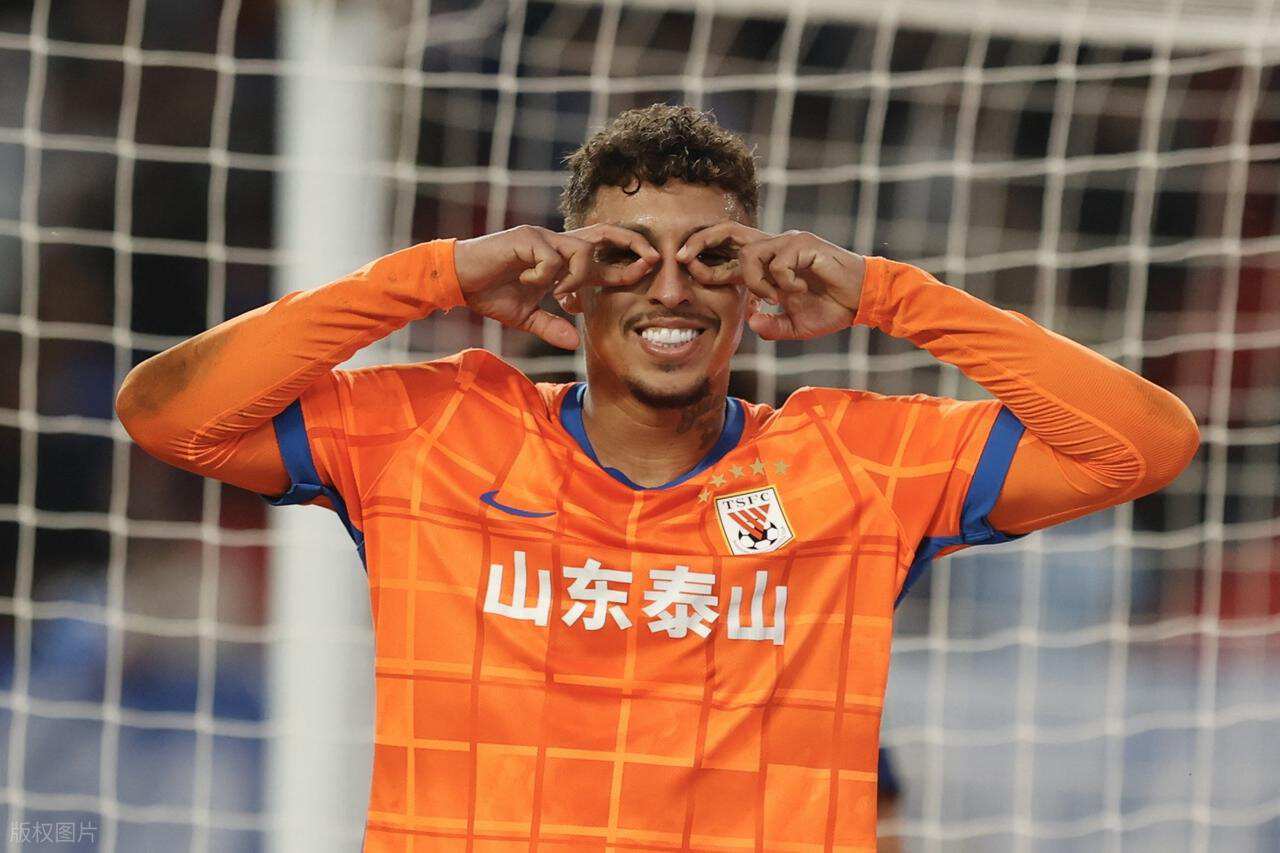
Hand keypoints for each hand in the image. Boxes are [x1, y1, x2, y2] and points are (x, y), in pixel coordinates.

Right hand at [454, 224, 658, 348]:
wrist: (457, 280)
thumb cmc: (489, 293)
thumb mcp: (525, 317)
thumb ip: (551, 327)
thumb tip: (574, 344)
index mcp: (560, 262)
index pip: (602, 260)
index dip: (626, 268)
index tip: (644, 276)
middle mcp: (556, 244)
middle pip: (603, 234)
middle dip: (631, 244)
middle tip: (652, 259)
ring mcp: (542, 238)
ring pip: (582, 250)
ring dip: (579, 276)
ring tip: (559, 295)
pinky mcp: (526, 238)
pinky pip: (552, 258)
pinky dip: (547, 276)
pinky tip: (530, 284)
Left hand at [677, 223, 864, 339]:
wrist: (864, 301)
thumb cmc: (831, 309)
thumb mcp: (795, 325)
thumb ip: (772, 325)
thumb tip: (751, 321)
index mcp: (768, 262)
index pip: (728, 253)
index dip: (704, 260)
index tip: (685, 268)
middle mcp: (775, 245)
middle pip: (729, 231)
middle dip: (701, 241)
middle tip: (681, 257)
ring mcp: (790, 241)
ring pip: (751, 254)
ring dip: (756, 281)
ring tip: (778, 297)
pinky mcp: (805, 244)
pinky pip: (778, 263)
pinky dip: (784, 283)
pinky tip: (801, 292)